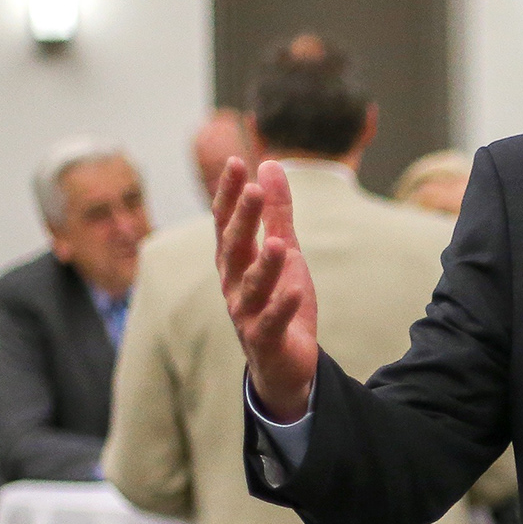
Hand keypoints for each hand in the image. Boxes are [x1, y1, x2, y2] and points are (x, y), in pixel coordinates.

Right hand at [214, 158, 318, 421]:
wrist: (284, 361)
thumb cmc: (278, 299)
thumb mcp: (283, 250)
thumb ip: (277, 211)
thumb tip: (269, 164)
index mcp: (235, 261)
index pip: (227, 222)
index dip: (230, 194)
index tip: (236, 163)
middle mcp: (233, 284)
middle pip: (234, 248)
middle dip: (243, 220)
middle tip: (253, 191)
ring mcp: (246, 313)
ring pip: (252, 286)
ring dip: (264, 264)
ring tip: (277, 243)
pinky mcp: (266, 339)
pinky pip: (272, 321)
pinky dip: (282, 306)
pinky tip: (295, 290)